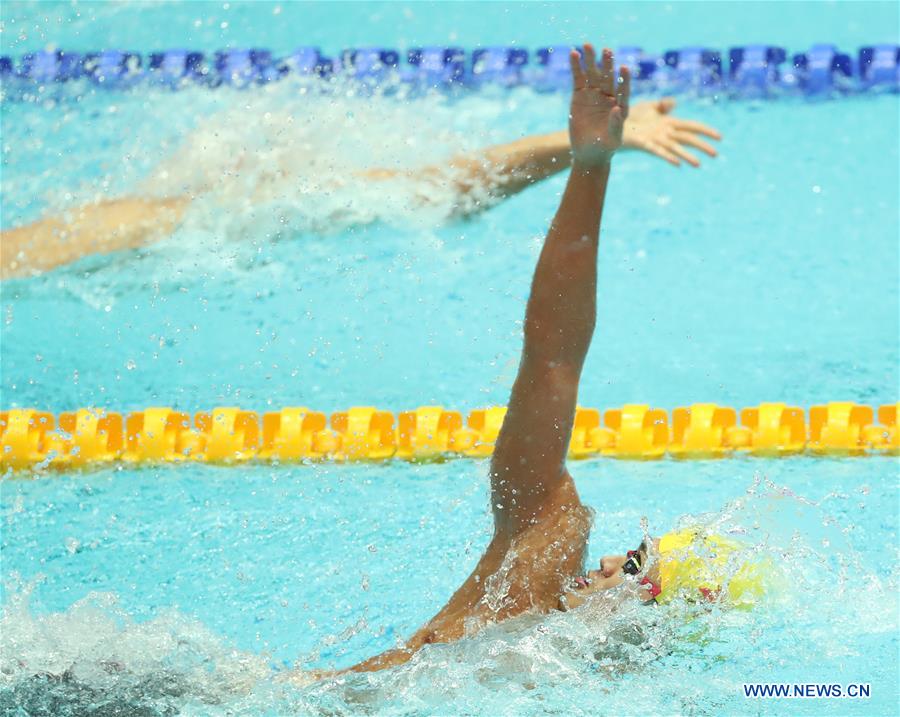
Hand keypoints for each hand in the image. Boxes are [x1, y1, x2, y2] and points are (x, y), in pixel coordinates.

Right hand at [568, 45, 630, 167]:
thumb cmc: (604, 148)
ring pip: (593, 74)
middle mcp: (609, 97)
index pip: (623, 90)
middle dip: (607, 64)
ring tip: (587, 45)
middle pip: (608, 78)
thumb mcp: (612, 139)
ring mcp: (594, 94)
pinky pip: (578, 78)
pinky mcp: (580, 95)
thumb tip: (617, 109)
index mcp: (621, 106)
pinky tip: (574, 54)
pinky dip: (576, 67)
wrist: (588, 153)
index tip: (624, 68)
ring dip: (590, 60)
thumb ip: (616, 125)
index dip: (624, 80)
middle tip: (606, 50)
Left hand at [623, 98, 720, 166]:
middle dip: (702, 146)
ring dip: (687, 156)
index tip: (720, 137)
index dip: (705, 131)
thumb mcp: (649, 106)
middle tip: (716, 155)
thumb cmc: (632, 116)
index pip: (692, 126)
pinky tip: (677, 163)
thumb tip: (674, 103)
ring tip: (698, 164)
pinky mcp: (644, 144)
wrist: (613, 123)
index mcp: (669, 123)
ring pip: (675, 148)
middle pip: (687, 139)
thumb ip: (663, 105)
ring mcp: (656, 139)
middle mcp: (665, 133)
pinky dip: (668, 157)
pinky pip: (658, 151)